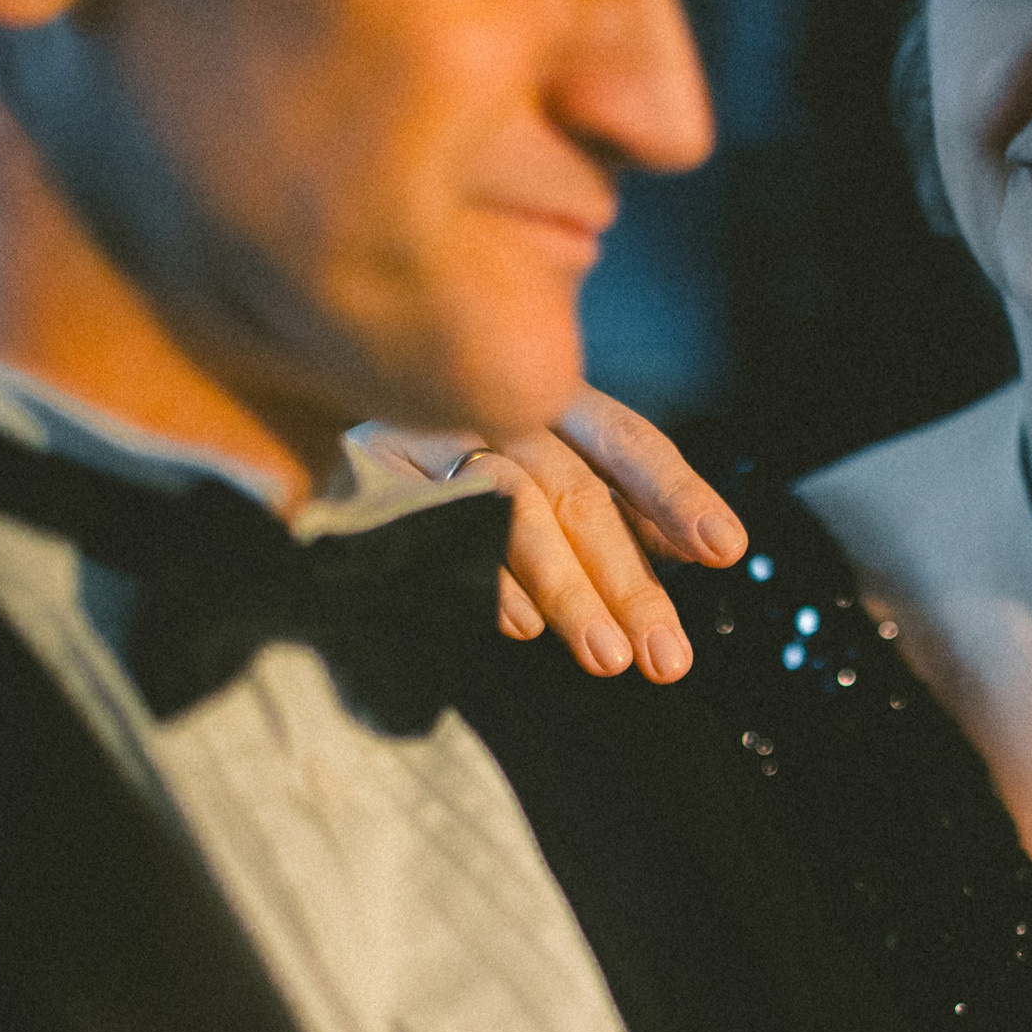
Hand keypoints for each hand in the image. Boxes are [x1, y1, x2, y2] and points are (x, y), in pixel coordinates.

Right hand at [357, 384, 746, 682]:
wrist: (306, 375)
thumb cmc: (453, 455)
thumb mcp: (546, 464)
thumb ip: (619, 502)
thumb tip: (700, 547)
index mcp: (546, 396)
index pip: (627, 442)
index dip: (676, 494)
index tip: (725, 548)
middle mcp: (492, 403)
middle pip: (578, 491)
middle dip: (629, 581)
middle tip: (667, 656)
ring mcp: (428, 434)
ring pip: (514, 509)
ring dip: (568, 591)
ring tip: (609, 656)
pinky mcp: (371, 473)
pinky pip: (439, 527)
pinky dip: (484, 578)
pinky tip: (522, 626)